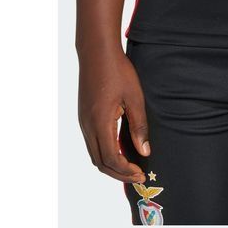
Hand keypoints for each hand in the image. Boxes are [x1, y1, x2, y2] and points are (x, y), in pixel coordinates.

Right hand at [77, 45, 150, 182]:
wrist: (97, 52)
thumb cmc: (118, 71)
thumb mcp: (134, 97)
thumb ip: (139, 126)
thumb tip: (144, 151)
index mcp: (100, 123)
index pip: (111, 159)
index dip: (126, 171)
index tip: (141, 173)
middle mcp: (88, 126)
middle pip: (100, 162)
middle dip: (118, 173)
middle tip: (138, 175)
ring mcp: (83, 122)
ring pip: (94, 154)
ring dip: (111, 164)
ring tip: (130, 166)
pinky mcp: (84, 116)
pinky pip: (92, 143)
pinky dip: (105, 153)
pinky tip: (119, 148)